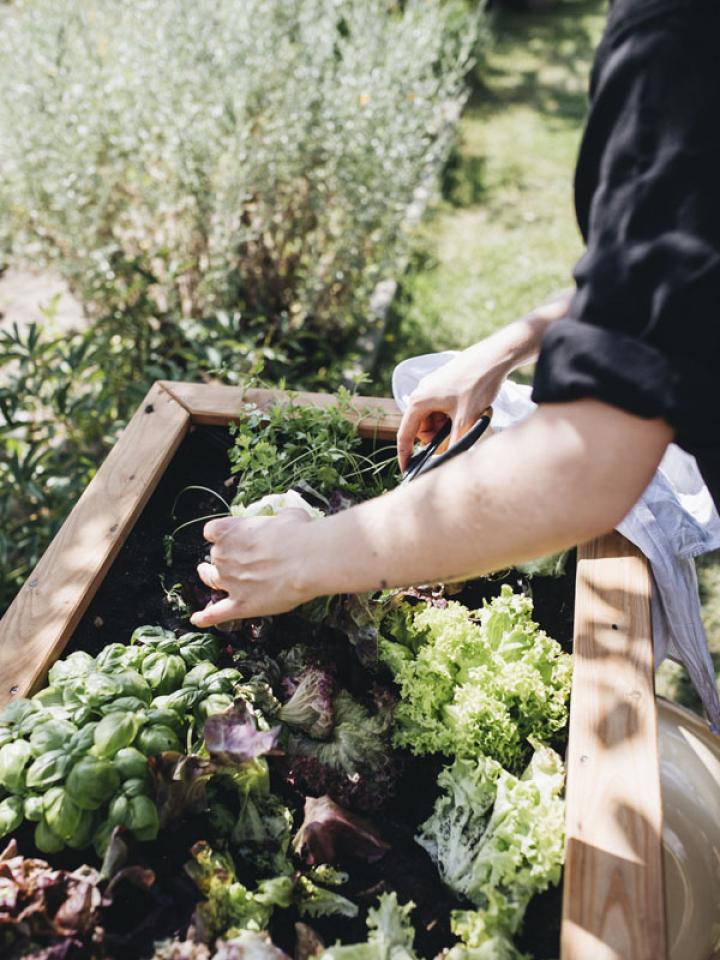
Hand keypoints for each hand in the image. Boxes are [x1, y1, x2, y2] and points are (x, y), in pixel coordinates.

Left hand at [190, 508, 313, 626]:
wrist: (306, 560)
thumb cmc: (298, 535)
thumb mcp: (289, 516)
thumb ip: (282, 519)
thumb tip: (289, 519)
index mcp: (230, 531)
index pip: (212, 531)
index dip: (219, 534)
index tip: (227, 535)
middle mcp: (223, 556)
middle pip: (215, 556)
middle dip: (222, 556)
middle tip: (234, 557)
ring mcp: (229, 582)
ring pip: (211, 580)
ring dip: (209, 578)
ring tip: (206, 576)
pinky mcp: (240, 604)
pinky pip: (217, 613)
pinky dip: (205, 618)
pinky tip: (197, 620)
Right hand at [396, 336, 510, 471]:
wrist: (494, 357)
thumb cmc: (477, 384)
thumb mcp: (466, 419)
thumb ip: (456, 443)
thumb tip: (450, 463)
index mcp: (419, 402)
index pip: (405, 435)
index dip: (405, 455)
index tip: (407, 471)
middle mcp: (421, 393)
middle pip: (420, 428)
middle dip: (435, 438)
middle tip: (454, 439)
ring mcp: (432, 388)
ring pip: (432, 419)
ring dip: (445, 427)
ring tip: (465, 422)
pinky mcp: (443, 385)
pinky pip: (440, 408)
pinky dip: (450, 415)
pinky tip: (467, 412)